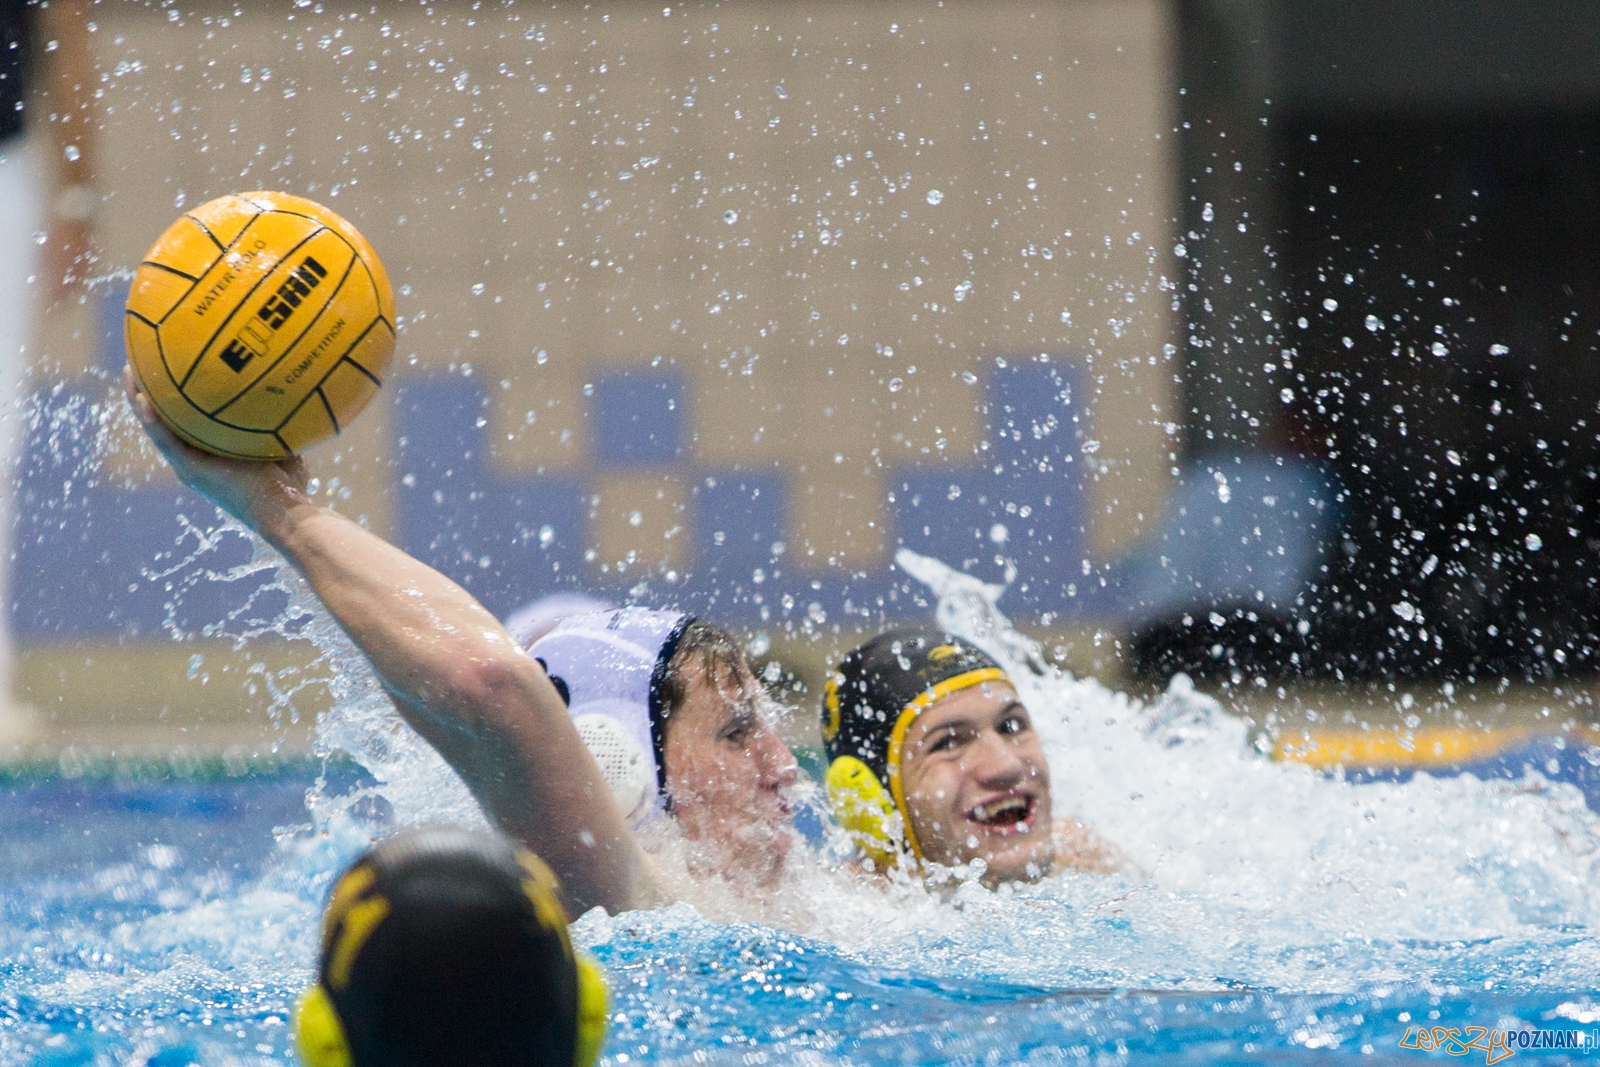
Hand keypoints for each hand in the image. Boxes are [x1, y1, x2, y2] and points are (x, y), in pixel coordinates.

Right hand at [122, 363, 311, 539]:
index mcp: (209, 455)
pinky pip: (165, 441)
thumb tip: (287, 391)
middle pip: (163, 421)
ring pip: (155, 428)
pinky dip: (152, 420)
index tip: (167, 368)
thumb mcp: (280, 444)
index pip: (184, 422)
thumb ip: (275, 422)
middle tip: (138, 363)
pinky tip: (143, 398)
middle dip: (148, 392)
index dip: (173, 398)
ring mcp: (188, 466)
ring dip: (138, 400)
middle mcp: (193, 460)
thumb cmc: (289, 484)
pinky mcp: (190, 471)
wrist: (284, 510)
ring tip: (129, 372)